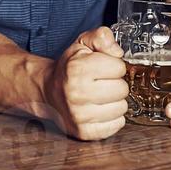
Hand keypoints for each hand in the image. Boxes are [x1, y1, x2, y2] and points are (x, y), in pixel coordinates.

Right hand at [41, 26, 128, 140]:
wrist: (48, 92)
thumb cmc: (69, 68)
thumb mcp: (82, 44)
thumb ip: (101, 37)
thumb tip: (118, 52)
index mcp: (76, 69)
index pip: (119, 68)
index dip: (113, 65)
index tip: (101, 67)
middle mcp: (76, 93)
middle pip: (122, 89)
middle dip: (115, 84)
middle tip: (101, 82)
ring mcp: (79, 116)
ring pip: (121, 108)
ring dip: (114, 101)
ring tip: (99, 96)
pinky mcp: (84, 132)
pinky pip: (117, 125)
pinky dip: (112, 117)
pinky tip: (99, 109)